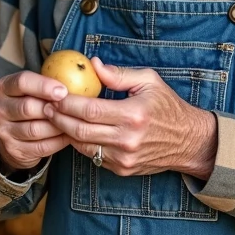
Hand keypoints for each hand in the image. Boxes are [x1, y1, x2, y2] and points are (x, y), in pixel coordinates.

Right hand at [0, 70, 72, 171]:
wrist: (14, 135)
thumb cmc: (32, 103)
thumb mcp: (33, 88)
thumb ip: (50, 81)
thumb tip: (87, 69)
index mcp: (4, 87)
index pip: (22, 82)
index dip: (44, 85)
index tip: (64, 90)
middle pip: (28, 107)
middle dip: (53, 108)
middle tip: (72, 108)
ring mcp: (4, 131)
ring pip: (35, 129)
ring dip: (58, 126)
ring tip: (73, 122)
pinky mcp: (14, 150)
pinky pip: (41, 146)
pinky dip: (58, 141)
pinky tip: (69, 135)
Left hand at [44, 58, 217, 178]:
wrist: (189, 142)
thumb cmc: (168, 107)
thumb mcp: (149, 81)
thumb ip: (119, 74)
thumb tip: (93, 64)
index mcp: (133, 115)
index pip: (89, 110)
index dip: (67, 103)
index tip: (54, 94)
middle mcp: (127, 139)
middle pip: (80, 131)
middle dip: (58, 118)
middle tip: (45, 107)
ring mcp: (123, 158)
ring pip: (82, 146)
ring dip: (65, 132)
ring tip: (54, 118)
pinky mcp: (122, 169)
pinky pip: (93, 156)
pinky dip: (80, 144)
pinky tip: (73, 131)